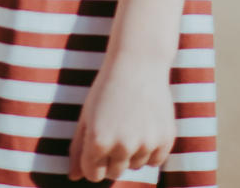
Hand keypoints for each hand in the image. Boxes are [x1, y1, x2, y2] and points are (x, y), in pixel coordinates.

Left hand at [68, 57, 175, 182]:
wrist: (138, 63)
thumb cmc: (107, 88)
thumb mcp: (86, 115)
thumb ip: (78, 148)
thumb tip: (73, 177)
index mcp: (99, 140)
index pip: (92, 174)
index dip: (92, 160)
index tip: (96, 144)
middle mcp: (123, 146)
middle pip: (114, 173)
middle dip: (110, 157)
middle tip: (113, 128)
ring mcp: (146, 144)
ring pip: (135, 166)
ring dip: (131, 151)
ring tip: (129, 121)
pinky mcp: (166, 140)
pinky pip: (155, 161)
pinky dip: (150, 148)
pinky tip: (145, 123)